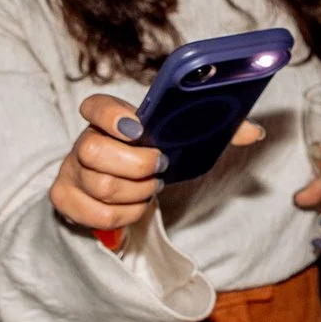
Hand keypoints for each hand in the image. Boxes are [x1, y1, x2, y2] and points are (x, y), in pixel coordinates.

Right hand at [50, 93, 264, 234]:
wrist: (124, 188)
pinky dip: (124, 216)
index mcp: (107, 119)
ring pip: (99, 186)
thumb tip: (255, 132)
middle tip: (159, 169)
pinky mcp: (65, 199)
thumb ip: (219, 130)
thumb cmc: (153, 158)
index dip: (111, 115)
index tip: (139, 128)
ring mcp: (70, 172)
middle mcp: (82, 141)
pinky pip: (96, 215)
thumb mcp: (182, 142)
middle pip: (93, 150)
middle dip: (136, 165)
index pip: (94, 106)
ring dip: (135, 193)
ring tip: (149, 189)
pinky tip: (135, 208)